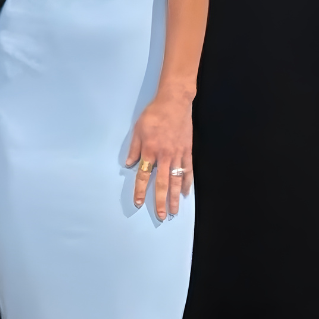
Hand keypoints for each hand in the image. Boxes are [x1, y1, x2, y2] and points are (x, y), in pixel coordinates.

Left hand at [126, 94, 192, 220]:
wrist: (174, 103)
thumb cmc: (153, 114)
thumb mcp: (138, 129)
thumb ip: (134, 148)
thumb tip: (129, 164)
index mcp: (150, 151)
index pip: (144, 175)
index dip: (141, 190)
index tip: (139, 203)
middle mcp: (164, 156)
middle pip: (162, 183)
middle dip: (161, 201)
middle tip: (161, 216)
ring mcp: (178, 155)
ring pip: (176, 181)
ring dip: (175, 197)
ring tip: (174, 211)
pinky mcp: (187, 151)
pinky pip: (188, 170)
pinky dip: (187, 183)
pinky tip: (186, 193)